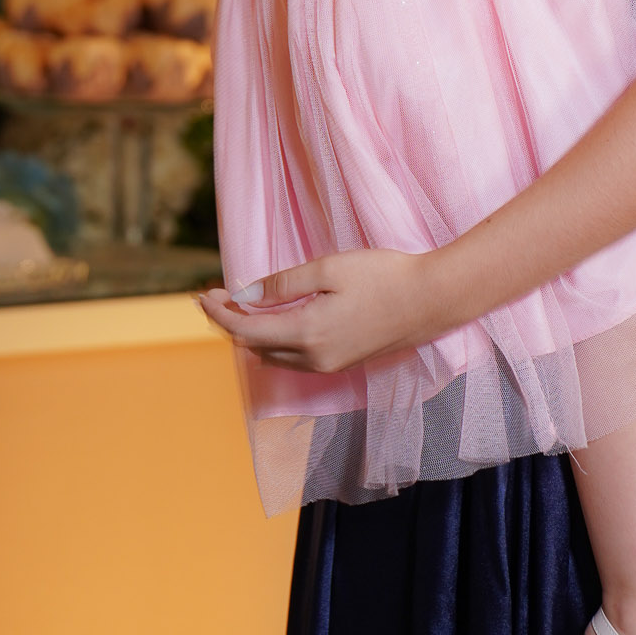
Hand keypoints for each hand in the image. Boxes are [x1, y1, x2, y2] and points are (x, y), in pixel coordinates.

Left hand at [196, 247, 425, 373]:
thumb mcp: (329, 268)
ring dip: (253, 334)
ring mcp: (329, 365)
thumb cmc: (384, 276)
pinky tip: (277, 319)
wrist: (432, 300)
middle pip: (255, 347)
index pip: (245, 330)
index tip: (203, 294)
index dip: (219, 313)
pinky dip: (276, 340)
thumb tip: (244, 295)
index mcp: (306, 334)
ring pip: (274, 356)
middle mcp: (313, 358)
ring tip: (243, 306)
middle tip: (219, 296)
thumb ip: (284, 284)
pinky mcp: (342, 363)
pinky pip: (295, 358)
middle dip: (232, 323)